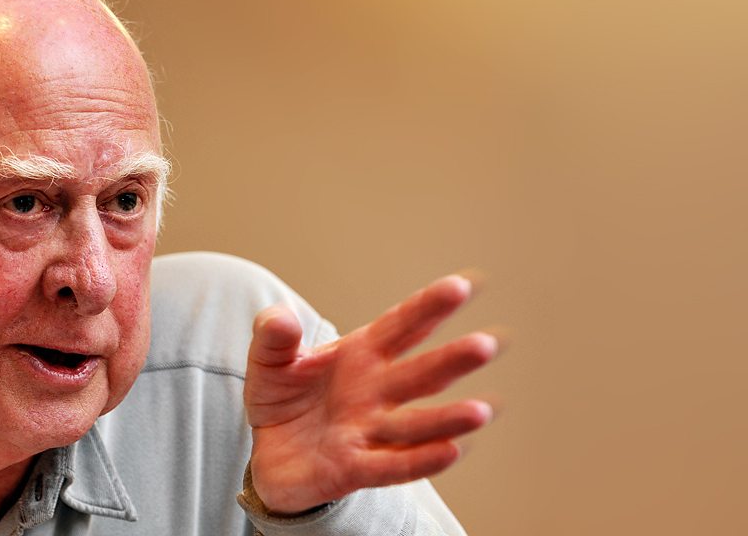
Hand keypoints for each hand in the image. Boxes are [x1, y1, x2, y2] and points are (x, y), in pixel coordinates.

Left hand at [243, 275, 495, 514]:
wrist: (271, 454)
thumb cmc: (282, 398)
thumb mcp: (268, 360)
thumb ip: (273, 337)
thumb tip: (280, 318)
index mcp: (360, 355)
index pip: (400, 327)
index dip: (429, 307)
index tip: (463, 285)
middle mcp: (375, 392)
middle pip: (418, 374)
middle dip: (451, 360)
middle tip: (488, 344)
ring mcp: (369, 431)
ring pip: (415, 424)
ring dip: (447, 419)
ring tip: (482, 411)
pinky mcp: (354, 469)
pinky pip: (390, 466)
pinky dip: (418, 460)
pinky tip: (450, 452)